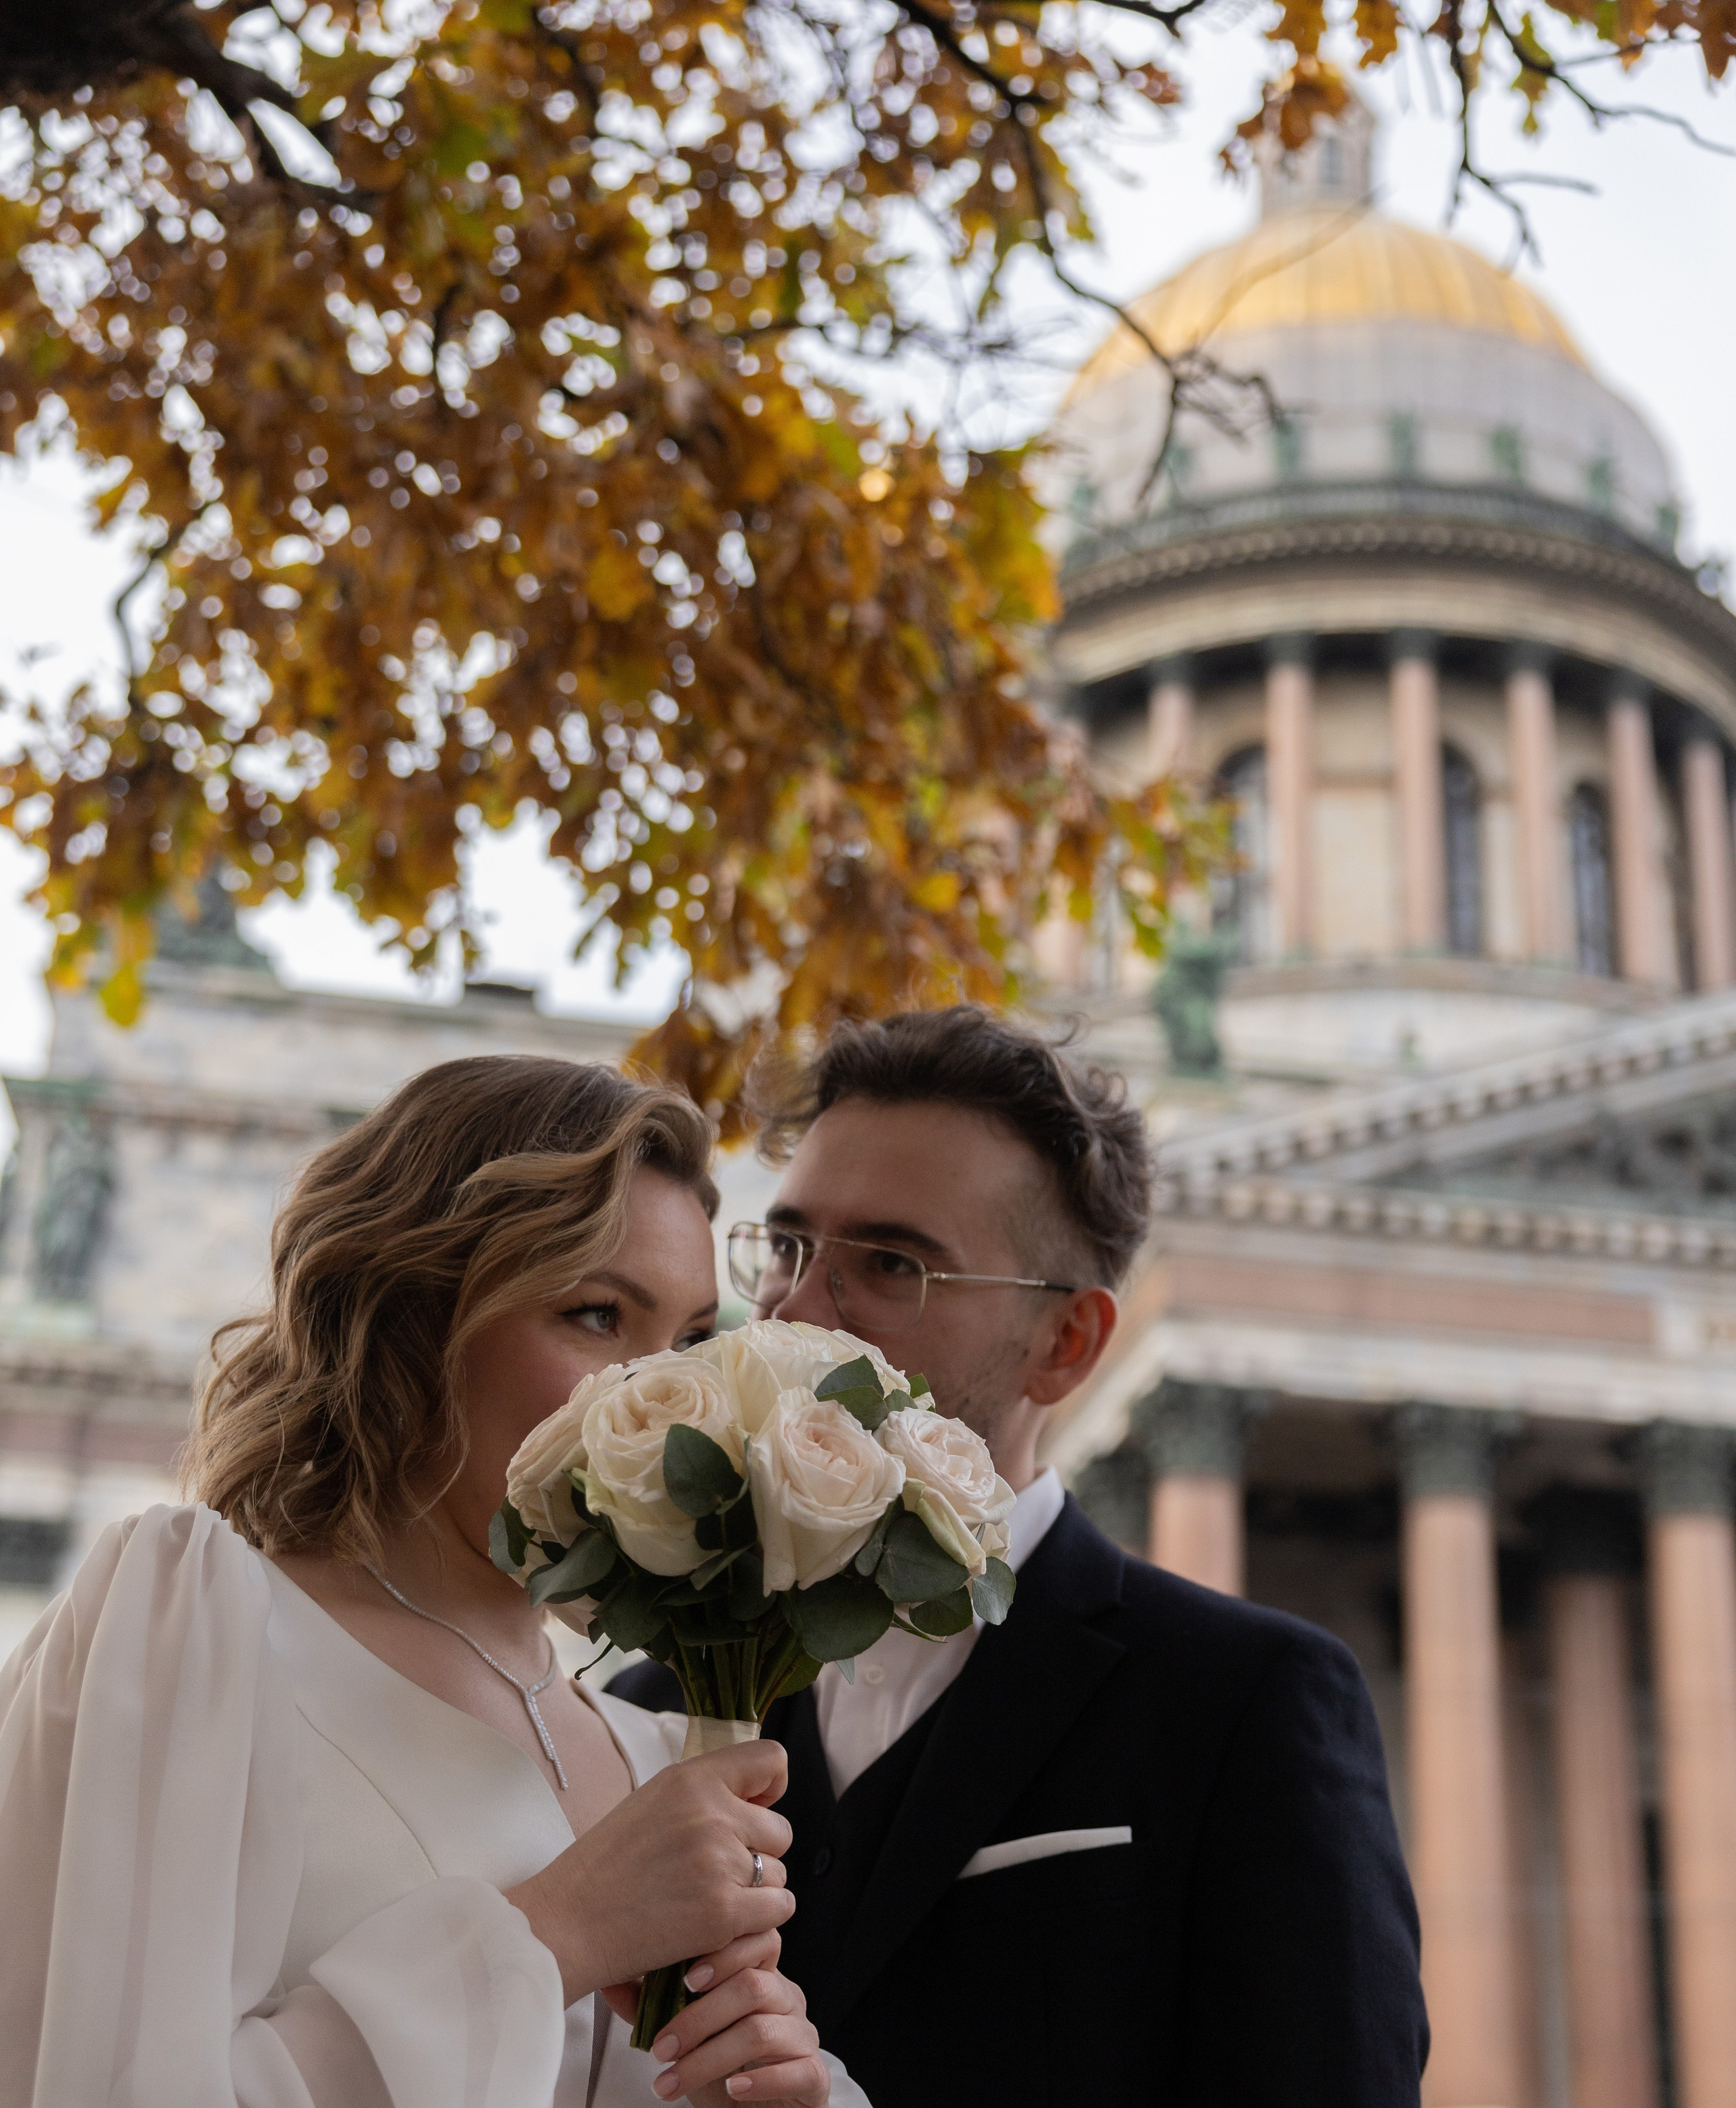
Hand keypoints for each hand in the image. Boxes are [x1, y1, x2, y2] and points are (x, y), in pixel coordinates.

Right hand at [505, 1743, 794, 2003]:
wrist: (566, 1924)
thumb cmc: (604, 1868)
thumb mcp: (652, 1804)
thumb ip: (702, 1796)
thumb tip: (756, 1800)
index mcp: (691, 1778)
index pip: (771, 1759)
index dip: (771, 1788)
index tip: (755, 1810)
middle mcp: (711, 1812)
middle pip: (779, 1830)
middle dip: (759, 1855)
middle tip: (718, 1876)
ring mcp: (719, 1862)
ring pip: (779, 1875)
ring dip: (756, 1894)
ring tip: (709, 1904)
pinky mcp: (722, 1912)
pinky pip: (777, 1910)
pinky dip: (757, 1924)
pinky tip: (721, 1929)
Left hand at [619, 1932, 829, 2104]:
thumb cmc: (721, 2066)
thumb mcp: (685, 2035)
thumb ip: (652, 2006)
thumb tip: (609, 1979)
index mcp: (760, 1977)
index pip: (757, 1941)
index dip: (723, 1954)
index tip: (685, 1978)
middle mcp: (787, 1998)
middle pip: (753, 1986)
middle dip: (699, 2017)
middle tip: (660, 2047)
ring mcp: (803, 2035)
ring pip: (763, 2029)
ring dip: (710, 2057)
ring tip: (671, 2081)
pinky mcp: (814, 2076)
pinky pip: (798, 2068)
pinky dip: (761, 2079)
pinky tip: (732, 2089)